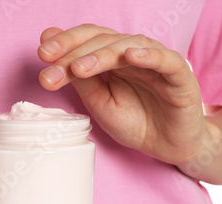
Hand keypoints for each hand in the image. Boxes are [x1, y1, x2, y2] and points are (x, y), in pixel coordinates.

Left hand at [38, 24, 217, 166]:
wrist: (168, 146)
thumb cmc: (136, 122)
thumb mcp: (99, 102)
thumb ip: (79, 77)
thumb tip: (48, 44)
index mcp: (113, 58)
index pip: (87, 41)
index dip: (64, 44)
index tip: (42, 56)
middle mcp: (133, 54)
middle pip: (102, 40)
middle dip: (73, 51)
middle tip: (50, 62)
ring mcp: (156, 62)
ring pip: (127, 46)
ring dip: (101, 55)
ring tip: (78, 67)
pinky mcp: (180, 75)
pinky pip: (165, 60)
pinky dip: (149, 55)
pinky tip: (130, 56)